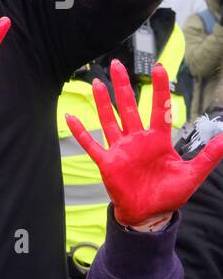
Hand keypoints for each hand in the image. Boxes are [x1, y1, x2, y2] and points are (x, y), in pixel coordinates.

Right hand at [66, 60, 222, 228]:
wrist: (149, 214)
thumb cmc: (169, 194)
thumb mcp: (192, 174)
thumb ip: (208, 156)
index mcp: (158, 140)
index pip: (159, 109)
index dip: (159, 89)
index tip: (159, 68)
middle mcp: (138, 140)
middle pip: (128, 107)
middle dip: (123, 86)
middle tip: (116, 64)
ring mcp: (121, 149)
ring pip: (110, 120)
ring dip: (102, 102)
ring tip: (97, 82)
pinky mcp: (107, 162)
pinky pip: (91, 144)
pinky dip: (80, 132)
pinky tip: (70, 117)